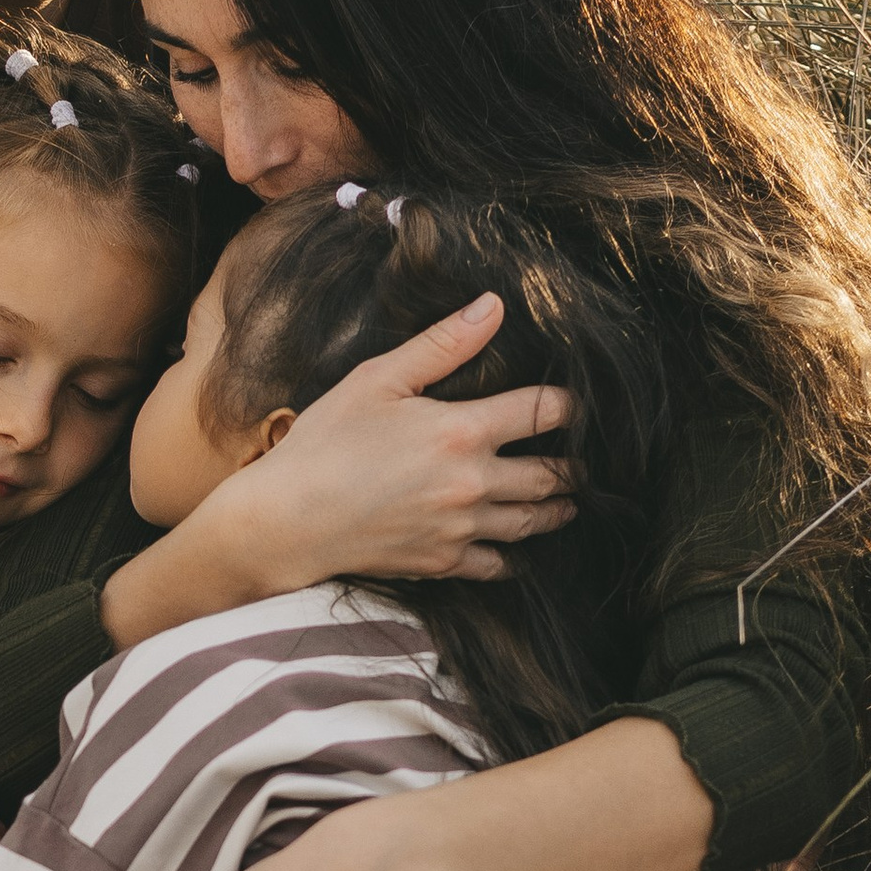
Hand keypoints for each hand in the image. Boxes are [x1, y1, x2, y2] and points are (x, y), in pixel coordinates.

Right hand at [240, 296, 576, 589]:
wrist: (287, 521)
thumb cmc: (324, 444)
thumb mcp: (378, 380)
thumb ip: (442, 346)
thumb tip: (494, 307)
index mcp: (461, 432)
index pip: (543, 412)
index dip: (568, 404)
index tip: (576, 402)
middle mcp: (471, 484)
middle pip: (551, 476)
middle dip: (573, 466)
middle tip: (584, 460)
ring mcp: (460, 529)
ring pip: (532, 522)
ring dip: (555, 510)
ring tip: (567, 501)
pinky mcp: (442, 562)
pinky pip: (496, 564)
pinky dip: (513, 556)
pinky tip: (517, 547)